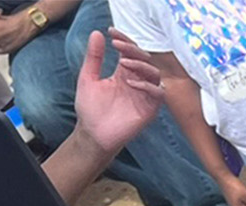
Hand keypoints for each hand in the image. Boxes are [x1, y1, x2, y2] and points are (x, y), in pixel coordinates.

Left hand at [73, 30, 163, 157]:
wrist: (93, 134)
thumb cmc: (90, 109)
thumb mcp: (88, 77)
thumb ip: (94, 57)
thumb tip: (97, 33)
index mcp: (123, 74)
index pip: (129, 52)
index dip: (124, 39)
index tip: (111, 32)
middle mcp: (136, 82)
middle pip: (144, 59)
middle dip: (133, 49)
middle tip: (118, 44)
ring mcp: (144, 95)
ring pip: (154, 74)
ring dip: (141, 65)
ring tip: (123, 62)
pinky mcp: (149, 109)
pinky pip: (158, 94)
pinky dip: (148, 86)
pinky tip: (131, 83)